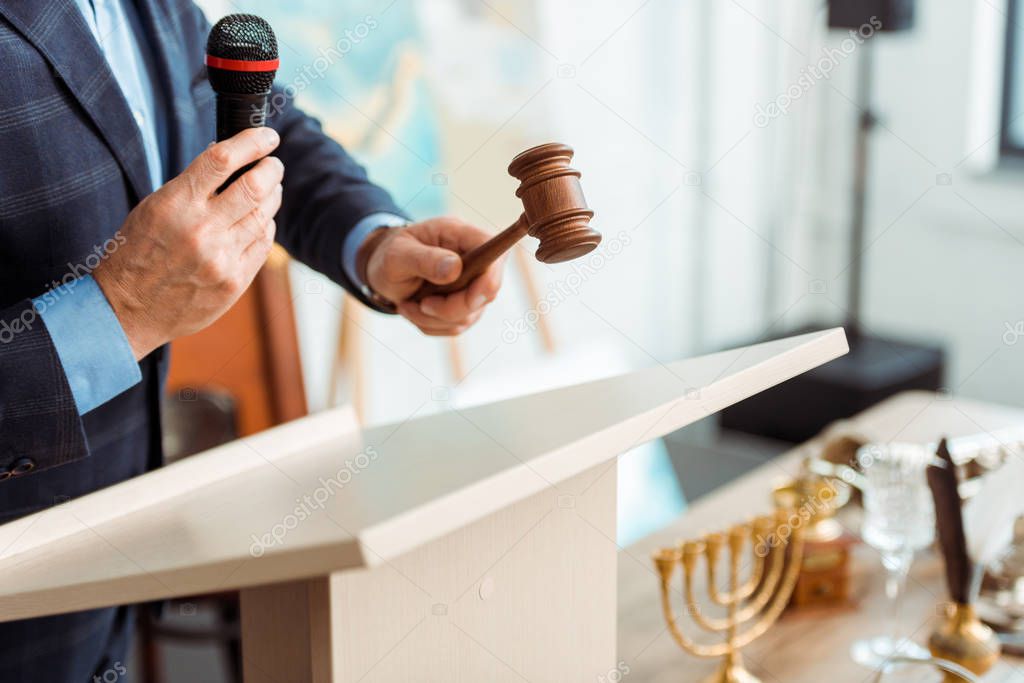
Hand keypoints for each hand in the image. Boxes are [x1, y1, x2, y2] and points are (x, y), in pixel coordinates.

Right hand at [94, 127, 283, 359]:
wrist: (127, 309)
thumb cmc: (138, 252)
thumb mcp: (154, 208)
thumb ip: (191, 186)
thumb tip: (229, 157)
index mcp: (176, 204)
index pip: (223, 159)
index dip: (252, 142)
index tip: (268, 137)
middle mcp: (202, 229)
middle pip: (255, 186)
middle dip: (271, 169)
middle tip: (273, 164)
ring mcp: (221, 258)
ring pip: (265, 215)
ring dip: (272, 196)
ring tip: (269, 189)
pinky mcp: (234, 281)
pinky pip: (263, 243)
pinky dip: (265, 225)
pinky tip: (259, 220)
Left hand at [361, 217, 503, 335]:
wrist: (381, 270)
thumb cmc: (389, 254)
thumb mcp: (398, 254)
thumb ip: (426, 259)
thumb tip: (455, 268)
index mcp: (461, 235)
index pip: (495, 254)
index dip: (490, 279)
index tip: (469, 299)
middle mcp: (474, 259)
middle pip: (485, 292)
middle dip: (452, 308)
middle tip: (421, 304)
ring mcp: (472, 284)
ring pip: (469, 315)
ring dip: (434, 319)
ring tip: (408, 304)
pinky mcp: (464, 305)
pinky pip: (456, 326)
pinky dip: (432, 324)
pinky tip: (414, 309)